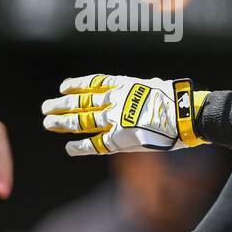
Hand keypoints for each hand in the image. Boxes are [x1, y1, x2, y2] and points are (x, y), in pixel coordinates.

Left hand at [41, 74, 207, 155]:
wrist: (185, 116)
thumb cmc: (178, 101)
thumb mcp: (156, 86)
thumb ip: (142, 90)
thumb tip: (143, 90)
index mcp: (124, 86)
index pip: (93, 84)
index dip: (77, 86)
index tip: (63, 87)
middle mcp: (115, 101)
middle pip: (82, 102)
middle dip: (62, 105)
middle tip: (46, 107)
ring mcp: (115, 119)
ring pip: (82, 120)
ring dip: (63, 122)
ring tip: (48, 122)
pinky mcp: (120, 138)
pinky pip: (95, 144)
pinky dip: (81, 146)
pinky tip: (68, 148)